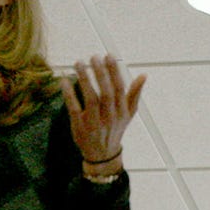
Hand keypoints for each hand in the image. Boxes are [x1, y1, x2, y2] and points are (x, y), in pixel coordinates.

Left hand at [64, 55, 144, 176]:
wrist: (102, 154)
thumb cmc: (115, 128)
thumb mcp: (128, 113)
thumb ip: (135, 94)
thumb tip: (144, 75)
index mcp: (122, 111)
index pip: (120, 89)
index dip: (114, 72)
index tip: (108, 56)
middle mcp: (110, 117)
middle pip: (106, 93)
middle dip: (100, 74)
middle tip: (93, 57)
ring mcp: (95, 122)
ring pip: (91, 99)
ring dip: (84, 79)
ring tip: (79, 63)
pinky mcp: (80, 126)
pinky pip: (74, 108)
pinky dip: (69, 94)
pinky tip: (65, 80)